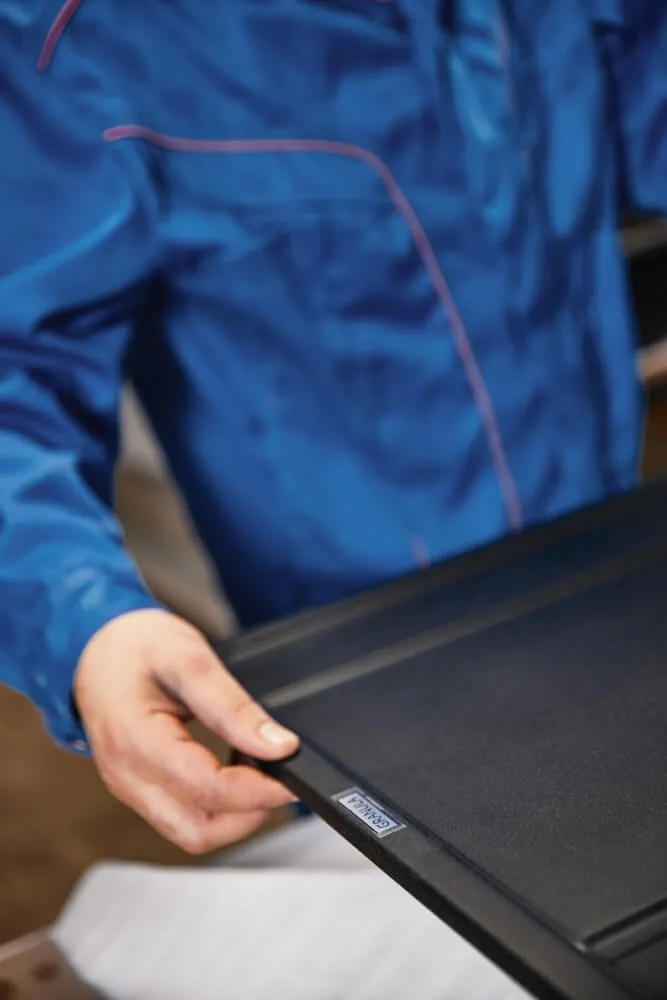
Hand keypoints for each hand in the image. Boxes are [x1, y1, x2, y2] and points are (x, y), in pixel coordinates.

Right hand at [74, 609, 299, 853]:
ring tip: (256, 769)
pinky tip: (233, 770)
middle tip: (279, 776)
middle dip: (249, 812)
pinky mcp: (138, 791)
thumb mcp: (189, 659)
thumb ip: (233, 706)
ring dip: (234, 814)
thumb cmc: (138, 646)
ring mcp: (129, 789)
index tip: (292, 777)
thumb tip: (279, 746)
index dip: (259, 790)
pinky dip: (217, 807)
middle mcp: (127, 777)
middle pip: (199, 829)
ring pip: (193, 832)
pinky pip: (183, 818)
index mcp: (136, 741)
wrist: (99, 647)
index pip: (207, 790)